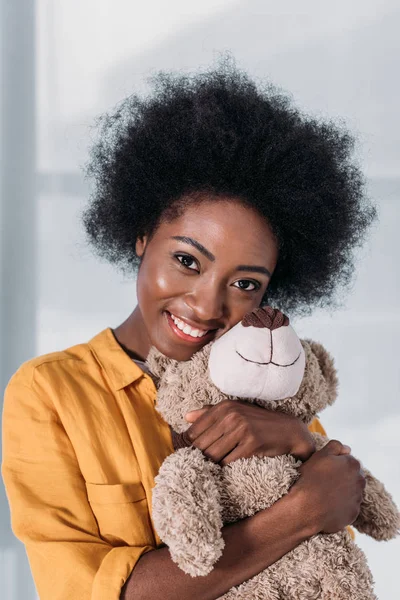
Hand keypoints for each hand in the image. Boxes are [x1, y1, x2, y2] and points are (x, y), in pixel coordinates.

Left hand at [184, 399, 316, 465]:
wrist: (288, 431)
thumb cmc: (258, 422)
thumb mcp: (235, 411)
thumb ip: (210, 413)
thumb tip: (186, 416)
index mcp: (224, 407)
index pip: (194, 431)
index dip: (190, 446)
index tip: (192, 455)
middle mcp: (232, 415)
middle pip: (201, 445)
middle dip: (199, 457)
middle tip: (199, 466)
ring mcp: (242, 429)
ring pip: (212, 455)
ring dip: (210, 465)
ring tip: (211, 469)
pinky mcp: (251, 444)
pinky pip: (227, 462)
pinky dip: (224, 469)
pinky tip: (225, 470)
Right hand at [290, 439, 365, 534]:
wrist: (305, 509)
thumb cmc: (310, 480)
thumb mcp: (319, 455)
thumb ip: (335, 447)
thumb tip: (347, 448)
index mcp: (352, 464)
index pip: (348, 460)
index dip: (336, 464)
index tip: (325, 468)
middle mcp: (360, 482)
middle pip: (353, 476)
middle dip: (342, 477)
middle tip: (324, 481)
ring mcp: (357, 499)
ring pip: (352, 491)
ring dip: (343, 491)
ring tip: (325, 494)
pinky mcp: (353, 514)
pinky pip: (348, 507)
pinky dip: (341, 505)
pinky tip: (328, 505)